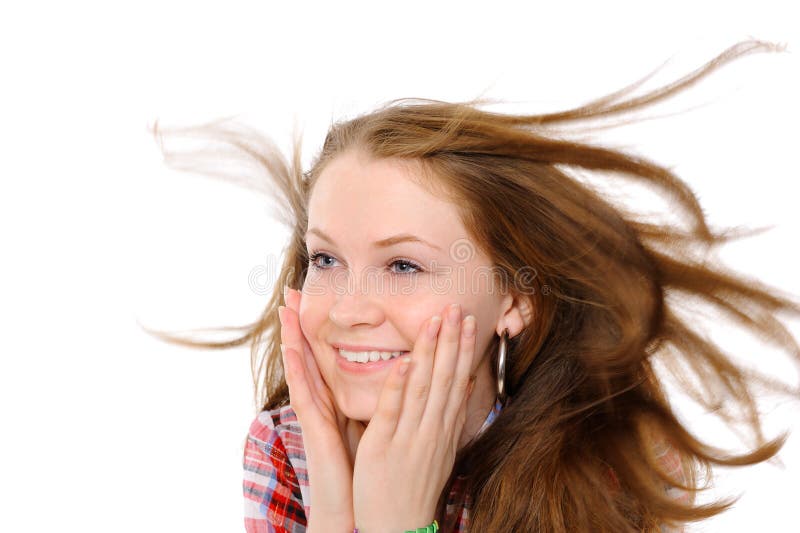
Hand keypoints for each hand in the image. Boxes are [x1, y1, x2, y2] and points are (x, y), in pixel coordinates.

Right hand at [279, 286, 364, 527]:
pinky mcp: (314, 428)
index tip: (320, 300)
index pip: (329, 357)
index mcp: (339, 400)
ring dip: (291, 338)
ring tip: (284, 309)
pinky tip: (292, 348)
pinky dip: (297, 370)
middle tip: (291, 293)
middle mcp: (324, 403)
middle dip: (300, 325)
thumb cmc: (365, 467)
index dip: (323, 329)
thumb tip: (401, 373)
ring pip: (302, 368)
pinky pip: (304, 394)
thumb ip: (380, 400)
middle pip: (310, 356)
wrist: (356, 505)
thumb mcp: (374, 424)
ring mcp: (315, 414)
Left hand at [352, 303, 476, 532]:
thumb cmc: (414, 486)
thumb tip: (467, 386)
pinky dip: (399, 386)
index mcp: (443, 428)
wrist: (398, 527)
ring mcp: (410, 436)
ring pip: (423, 387)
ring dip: (430, 352)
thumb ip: (451, 417)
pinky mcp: (384, 446)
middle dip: (451, 340)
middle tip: (456, 307)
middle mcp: (432, 429)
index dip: (463, 349)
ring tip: (435, 321)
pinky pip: (393, 411)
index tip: (469, 320)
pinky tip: (405, 362)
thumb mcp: (440, 450)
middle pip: (445, 377)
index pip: (458, 380)